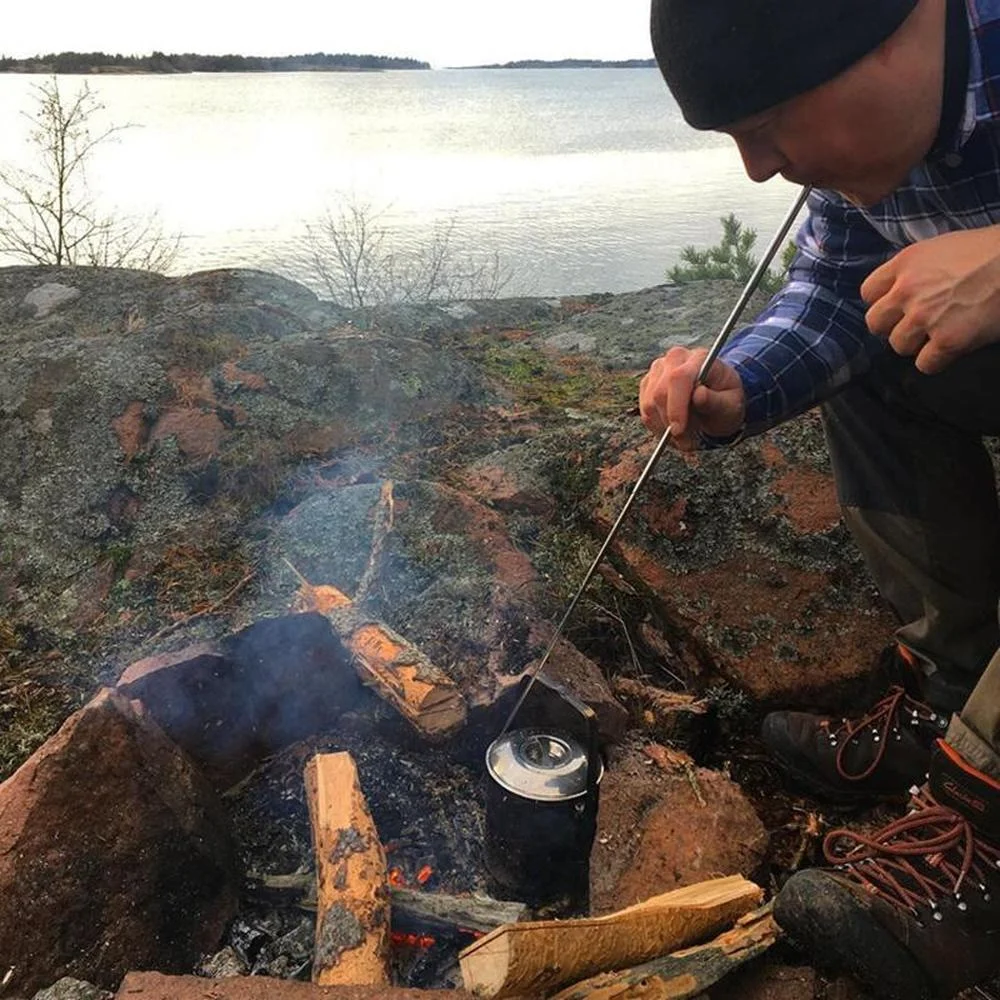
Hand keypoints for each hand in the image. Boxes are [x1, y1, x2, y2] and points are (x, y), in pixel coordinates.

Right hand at [638, 346, 745, 450]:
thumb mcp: (731, 405)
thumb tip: (699, 395)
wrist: (718, 397)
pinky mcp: (648, 385)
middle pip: (660, 392)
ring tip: (685, 438)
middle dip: (670, 422)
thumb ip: (716, 400)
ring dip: (664, 428)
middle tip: (687, 442)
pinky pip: (645, 412)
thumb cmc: (726, 401)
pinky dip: (657, 427)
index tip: (679, 430)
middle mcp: (675, 359)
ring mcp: (658, 371)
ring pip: (649, 404)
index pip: (679, 378)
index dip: (676, 406)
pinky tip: (674, 432)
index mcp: (699, 358)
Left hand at [862, 226, 999, 373]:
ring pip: (898, 345)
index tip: (897, 307)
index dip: (883, 302)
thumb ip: (917, 268)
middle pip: (875, 322)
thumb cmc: (990, 250)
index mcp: (905, 263)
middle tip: (912, 326)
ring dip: (915, 345)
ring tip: (937, 335)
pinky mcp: (947, 340)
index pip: (869, 292)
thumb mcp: (942, 247)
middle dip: (891, 327)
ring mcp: (925, 317)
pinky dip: (936, 361)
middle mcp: (907, 290)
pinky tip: (951, 349)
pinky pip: (925, 364)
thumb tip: (903, 287)